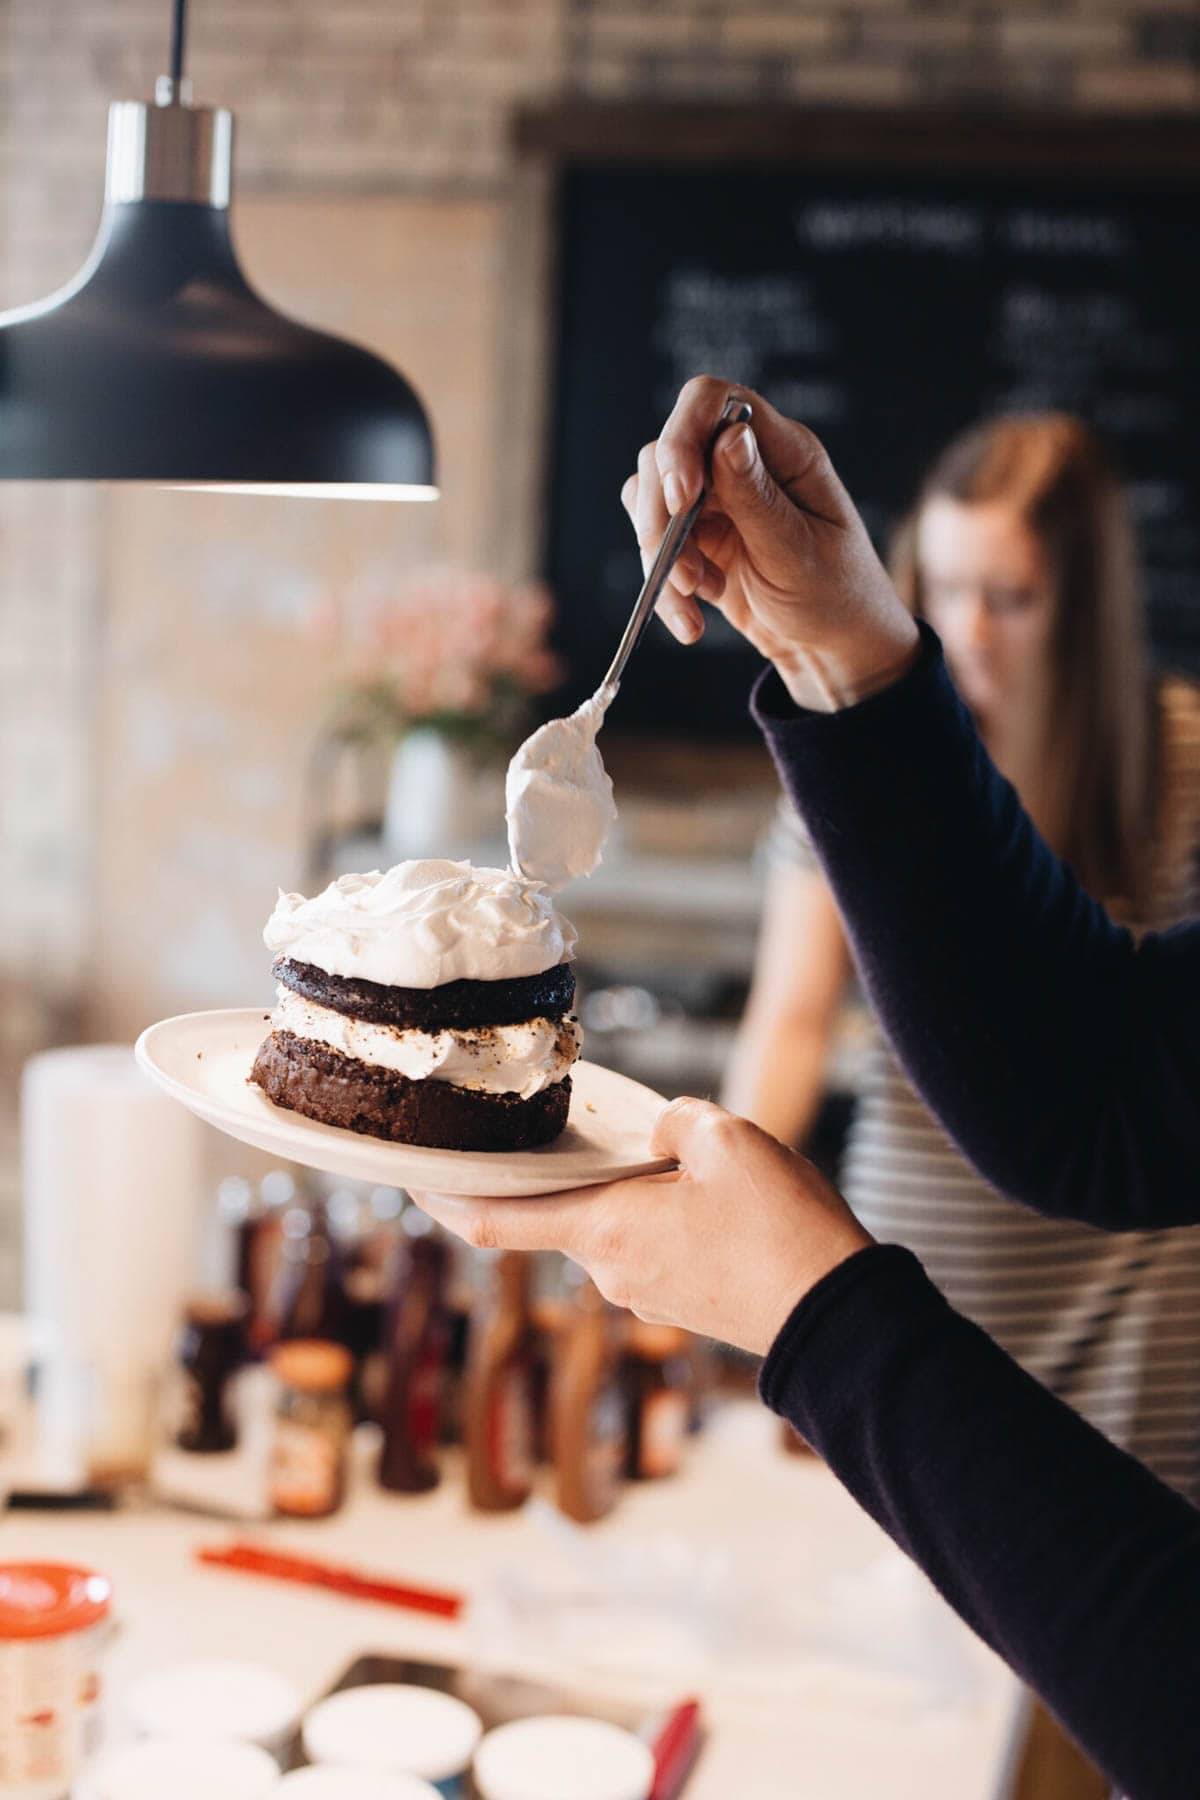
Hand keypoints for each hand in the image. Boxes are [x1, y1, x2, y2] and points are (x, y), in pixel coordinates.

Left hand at [410, 1098, 872, 1355]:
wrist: (838, 1317)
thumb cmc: (780, 1229)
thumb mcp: (729, 1139)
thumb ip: (675, 1123)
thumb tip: (659, 1136)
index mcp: (604, 1229)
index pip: (495, 1221)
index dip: (443, 1199)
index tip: (410, 1177)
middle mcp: (611, 1270)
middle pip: (565, 1209)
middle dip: (578, 1168)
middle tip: (605, 1124)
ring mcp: (647, 1292)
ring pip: (619, 1222)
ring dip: (637, 1189)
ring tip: (700, 1160)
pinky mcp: (683, 1301)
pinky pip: (655, 1243)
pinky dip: (666, 1214)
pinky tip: (719, 1195)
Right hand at [622, 376, 918, 709]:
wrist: (830, 649)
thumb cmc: (834, 596)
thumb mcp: (797, 551)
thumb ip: (757, 496)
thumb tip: (729, 436)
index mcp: (784, 451)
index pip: (714, 401)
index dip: (683, 436)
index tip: (681, 497)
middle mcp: (744, 465)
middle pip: (667, 453)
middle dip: (662, 515)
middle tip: (682, 572)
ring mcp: (717, 500)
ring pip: (652, 499)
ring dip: (660, 554)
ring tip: (693, 598)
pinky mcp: (698, 537)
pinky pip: (656, 543)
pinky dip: (663, 582)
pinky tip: (693, 613)